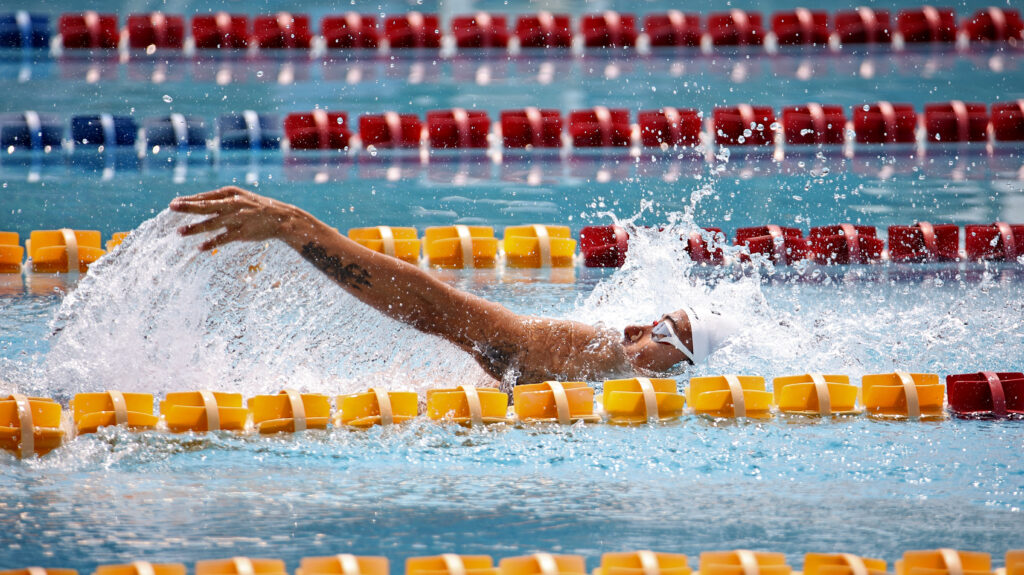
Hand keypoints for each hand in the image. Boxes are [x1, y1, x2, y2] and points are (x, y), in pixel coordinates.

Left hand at [170, 186, 296, 250]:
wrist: (282, 217)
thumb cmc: (258, 207)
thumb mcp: (240, 197)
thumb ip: (222, 200)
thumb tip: (199, 204)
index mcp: (231, 193)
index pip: (205, 196)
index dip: (189, 199)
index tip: (174, 203)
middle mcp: (232, 204)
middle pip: (205, 206)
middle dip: (187, 207)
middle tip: (171, 207)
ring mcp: (237, 218)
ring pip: (211, 223)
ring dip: (194, 228)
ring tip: (179, 232)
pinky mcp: (243, 232)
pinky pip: (223, 239)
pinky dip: (211, 243)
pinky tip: (200, 247)